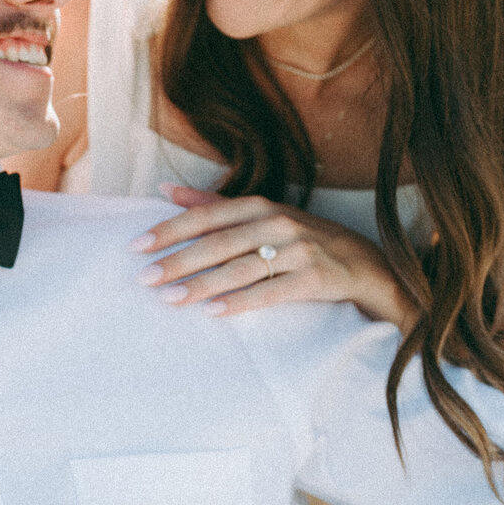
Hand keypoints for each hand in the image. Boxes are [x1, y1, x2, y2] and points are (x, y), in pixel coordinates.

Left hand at [132, 186, 415, 328]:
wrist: (366, 265)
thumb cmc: (304, 239)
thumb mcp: (263, 216)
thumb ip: (214, 205)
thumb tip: (165, 191)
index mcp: (261, 206)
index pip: (206, 216)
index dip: (170, 229)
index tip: (137, 245)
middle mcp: (278, 223)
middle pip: (218, 243)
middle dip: (178, 260)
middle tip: (144, 278)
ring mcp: (299, 250)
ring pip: (240, 268)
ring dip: (202, 284)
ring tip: (170, 299)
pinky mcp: (316, 279)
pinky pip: (271, 292)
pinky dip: (241, 302)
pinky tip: (214, 313)